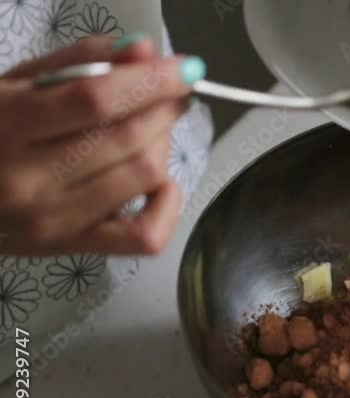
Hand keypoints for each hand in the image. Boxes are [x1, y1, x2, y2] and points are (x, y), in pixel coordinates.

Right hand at [0, 35, 203, 255]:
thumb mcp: (16, 83)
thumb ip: (80, 61)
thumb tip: (145, 52)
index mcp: (8, 125)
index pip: (96, 100)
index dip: (152, 81)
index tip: (186, 69)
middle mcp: (28, 179)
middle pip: (129, 137)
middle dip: (165, 108)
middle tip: (171, 94)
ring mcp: (52, 220)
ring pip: (144, 175)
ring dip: (162, 145)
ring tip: (150, 131)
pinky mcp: (71, 248)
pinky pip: (145, 234)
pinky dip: (167, 204)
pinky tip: (158, 182)